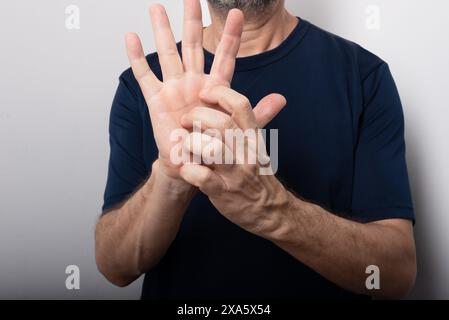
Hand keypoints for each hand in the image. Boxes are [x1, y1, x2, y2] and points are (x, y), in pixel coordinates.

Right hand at [125, 0, 242, 177]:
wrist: (190, 163)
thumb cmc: (212, 146)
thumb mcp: (239, 128)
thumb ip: (257, 111)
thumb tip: (282, 99)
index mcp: (215, 87)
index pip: (225, 56)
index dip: (231, 36)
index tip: (238, 13)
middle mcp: (193, 82)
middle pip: (192, 45)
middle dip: (191, 21)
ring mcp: (173, 88)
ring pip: (167, 53)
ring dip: (162, 31)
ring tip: (157, 8)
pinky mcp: (156, 99)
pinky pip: (145, 75)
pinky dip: (137, 57)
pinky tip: (131, 37)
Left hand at [179, 86, 290, 237]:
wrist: (270, 210)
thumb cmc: (257, 174)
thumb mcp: (257, 146)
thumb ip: (246, 122)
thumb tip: (231, 97)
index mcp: (253, 137)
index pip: (241, 104)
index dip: (220, 93)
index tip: (203, 93)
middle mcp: (246, 152)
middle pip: (221, 123)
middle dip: (197, 117)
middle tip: (185, 121)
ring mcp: (235, 173)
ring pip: (212, 149)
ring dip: (191, 143)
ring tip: (184, 146)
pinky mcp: (223, 192)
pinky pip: (203, 177)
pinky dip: (189, 170)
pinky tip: (186, 168)